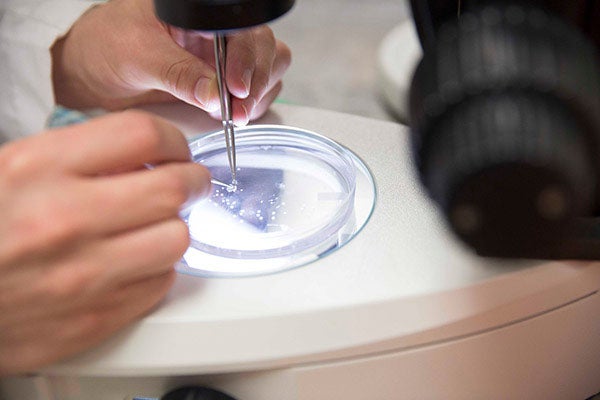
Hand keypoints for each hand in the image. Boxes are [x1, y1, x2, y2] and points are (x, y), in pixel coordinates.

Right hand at [0, 111, 209, 374]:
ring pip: (177, 240)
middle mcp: (64, 220)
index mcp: (37, 169)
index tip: (175, 150)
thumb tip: (146, 155)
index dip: (172, 139)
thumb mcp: (12, 171)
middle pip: (173, 189)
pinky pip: (160, 284)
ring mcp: (82, 276)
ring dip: (174, 227)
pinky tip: (135, 262)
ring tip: (157, 225)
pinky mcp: (94, 319)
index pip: (142, 134)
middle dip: (192, 182)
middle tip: (189, 183)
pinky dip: (157, 269)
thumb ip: (79, 156)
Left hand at [51, 0, 291, 125]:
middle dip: (257, 82)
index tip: (235, 90)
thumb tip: (214, 95)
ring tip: (235, 115)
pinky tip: (232, 114)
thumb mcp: (139, 56)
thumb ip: (179, 74)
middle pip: (266, 49)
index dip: (246, 59)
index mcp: (201, 12)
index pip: (244, 29)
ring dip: (259, 96)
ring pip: (269, 70)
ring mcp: (224, 56)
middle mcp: (219, 30)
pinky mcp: (223, 81)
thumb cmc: (106, 44)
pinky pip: (256, 91)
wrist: (91, 69)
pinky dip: (253, 105)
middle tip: (237, 111)